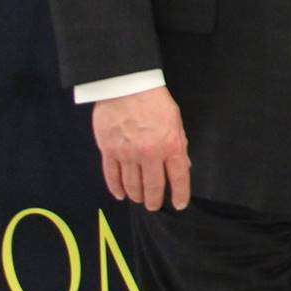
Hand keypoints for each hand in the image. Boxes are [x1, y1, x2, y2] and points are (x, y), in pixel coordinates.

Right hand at [91, 86, 189, 210]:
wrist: (127, 85)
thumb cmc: (154, 100)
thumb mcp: (175, 121)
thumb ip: (178, 145)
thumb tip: (182, 166)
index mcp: (170, 145)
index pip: (178, 178)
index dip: (180, 195)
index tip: (179, 204)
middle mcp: (149, 154)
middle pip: (153, 187)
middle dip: (155, 200)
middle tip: (154, 205)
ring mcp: (127, 154)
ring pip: (132, 185)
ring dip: (137, 196)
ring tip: (140, 199)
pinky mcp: (109, 151)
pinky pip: (112, 176)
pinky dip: (116, 188)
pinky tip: (121, 194)